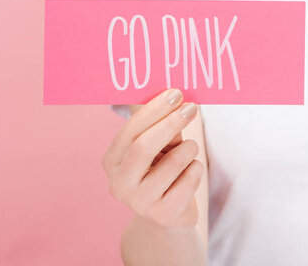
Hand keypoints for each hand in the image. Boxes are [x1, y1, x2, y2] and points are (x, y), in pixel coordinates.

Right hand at [102, 88, 203, 229]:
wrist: (170, 213)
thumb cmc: (163, 167)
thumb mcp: (159, 143)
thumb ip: (161, 122)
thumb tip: (171, 92)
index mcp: (112, 161)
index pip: (130, 131)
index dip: (154, 111)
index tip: (176, 94)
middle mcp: (119, 183)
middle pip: (144, 147)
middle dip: (171, 123)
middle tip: (192, 108)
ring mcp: (140, 203)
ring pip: (172, 164)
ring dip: (189, 148)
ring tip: (190, 148)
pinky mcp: (163, 215)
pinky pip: (189, 181)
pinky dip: (196, 169)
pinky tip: (191, 171)